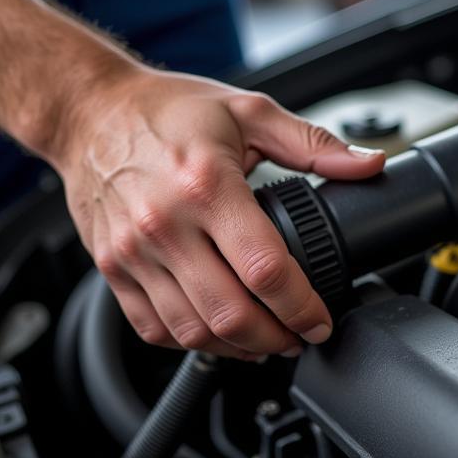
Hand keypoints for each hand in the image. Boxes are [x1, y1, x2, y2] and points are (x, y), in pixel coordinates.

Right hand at [53, 68, 385, 358]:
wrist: (88, 111)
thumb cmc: (166, 109)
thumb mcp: (248, 112)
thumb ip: (314, 144)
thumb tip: (369, 164)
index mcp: (206, 186)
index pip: (265, 269)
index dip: (302, 307)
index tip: (320, 321)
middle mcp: (165, 224)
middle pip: (230, 313)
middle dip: (276, 339)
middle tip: (298, 338)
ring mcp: (132, 252)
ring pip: (192, 331)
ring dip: (237, 348)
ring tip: (265, 341)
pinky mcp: (111, 268)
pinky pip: (153, 328)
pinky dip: (191, 342)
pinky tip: (218, 333)